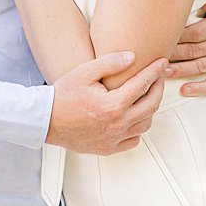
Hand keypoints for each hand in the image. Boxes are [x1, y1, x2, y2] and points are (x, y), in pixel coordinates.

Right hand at [47, 53, 165, 153]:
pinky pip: (133, 140)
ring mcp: (113, 139)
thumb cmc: (62, 96)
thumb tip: (133, 57)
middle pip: (151, 105)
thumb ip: (110, 62)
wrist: (44, 120)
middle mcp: (117, 124)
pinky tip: (134, 116)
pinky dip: (138, 128)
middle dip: (158, 88)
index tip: (162, 63)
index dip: (155, 71)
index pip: (144, 84)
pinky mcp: (108, 148)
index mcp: (113, 105)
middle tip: (159, 77)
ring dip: (150, 108)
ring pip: (145, 124)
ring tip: (147, 95)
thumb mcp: (84, 72)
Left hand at [167, 0, 205, 95]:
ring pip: (201, 66)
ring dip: (181, 71)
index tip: (162, 39)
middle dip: (174, 54)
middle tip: (156, 57)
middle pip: (195, 50)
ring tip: (163, 72)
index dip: (177, 37)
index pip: (196, 32)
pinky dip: (200, 88)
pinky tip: (185, 90)